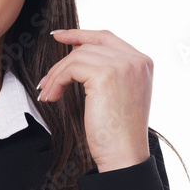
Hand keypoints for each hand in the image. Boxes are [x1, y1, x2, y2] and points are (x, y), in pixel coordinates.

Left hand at [36, 29, 152, 171]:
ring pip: (76, 57)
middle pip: (89, 46)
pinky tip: (52, 97)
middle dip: (63, 61)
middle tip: (46, 80)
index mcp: (143, 62)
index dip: (81, 34)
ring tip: (48, 94)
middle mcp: (136, 60)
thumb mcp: (119, 94)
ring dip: (57, 75)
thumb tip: (76, 52)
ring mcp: (123, 65)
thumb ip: (107, 71)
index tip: (59, 37)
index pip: (106, 38)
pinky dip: (57, 81)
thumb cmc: (118, 132)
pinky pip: (71, 68)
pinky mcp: (105, 75)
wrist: (124, 155)